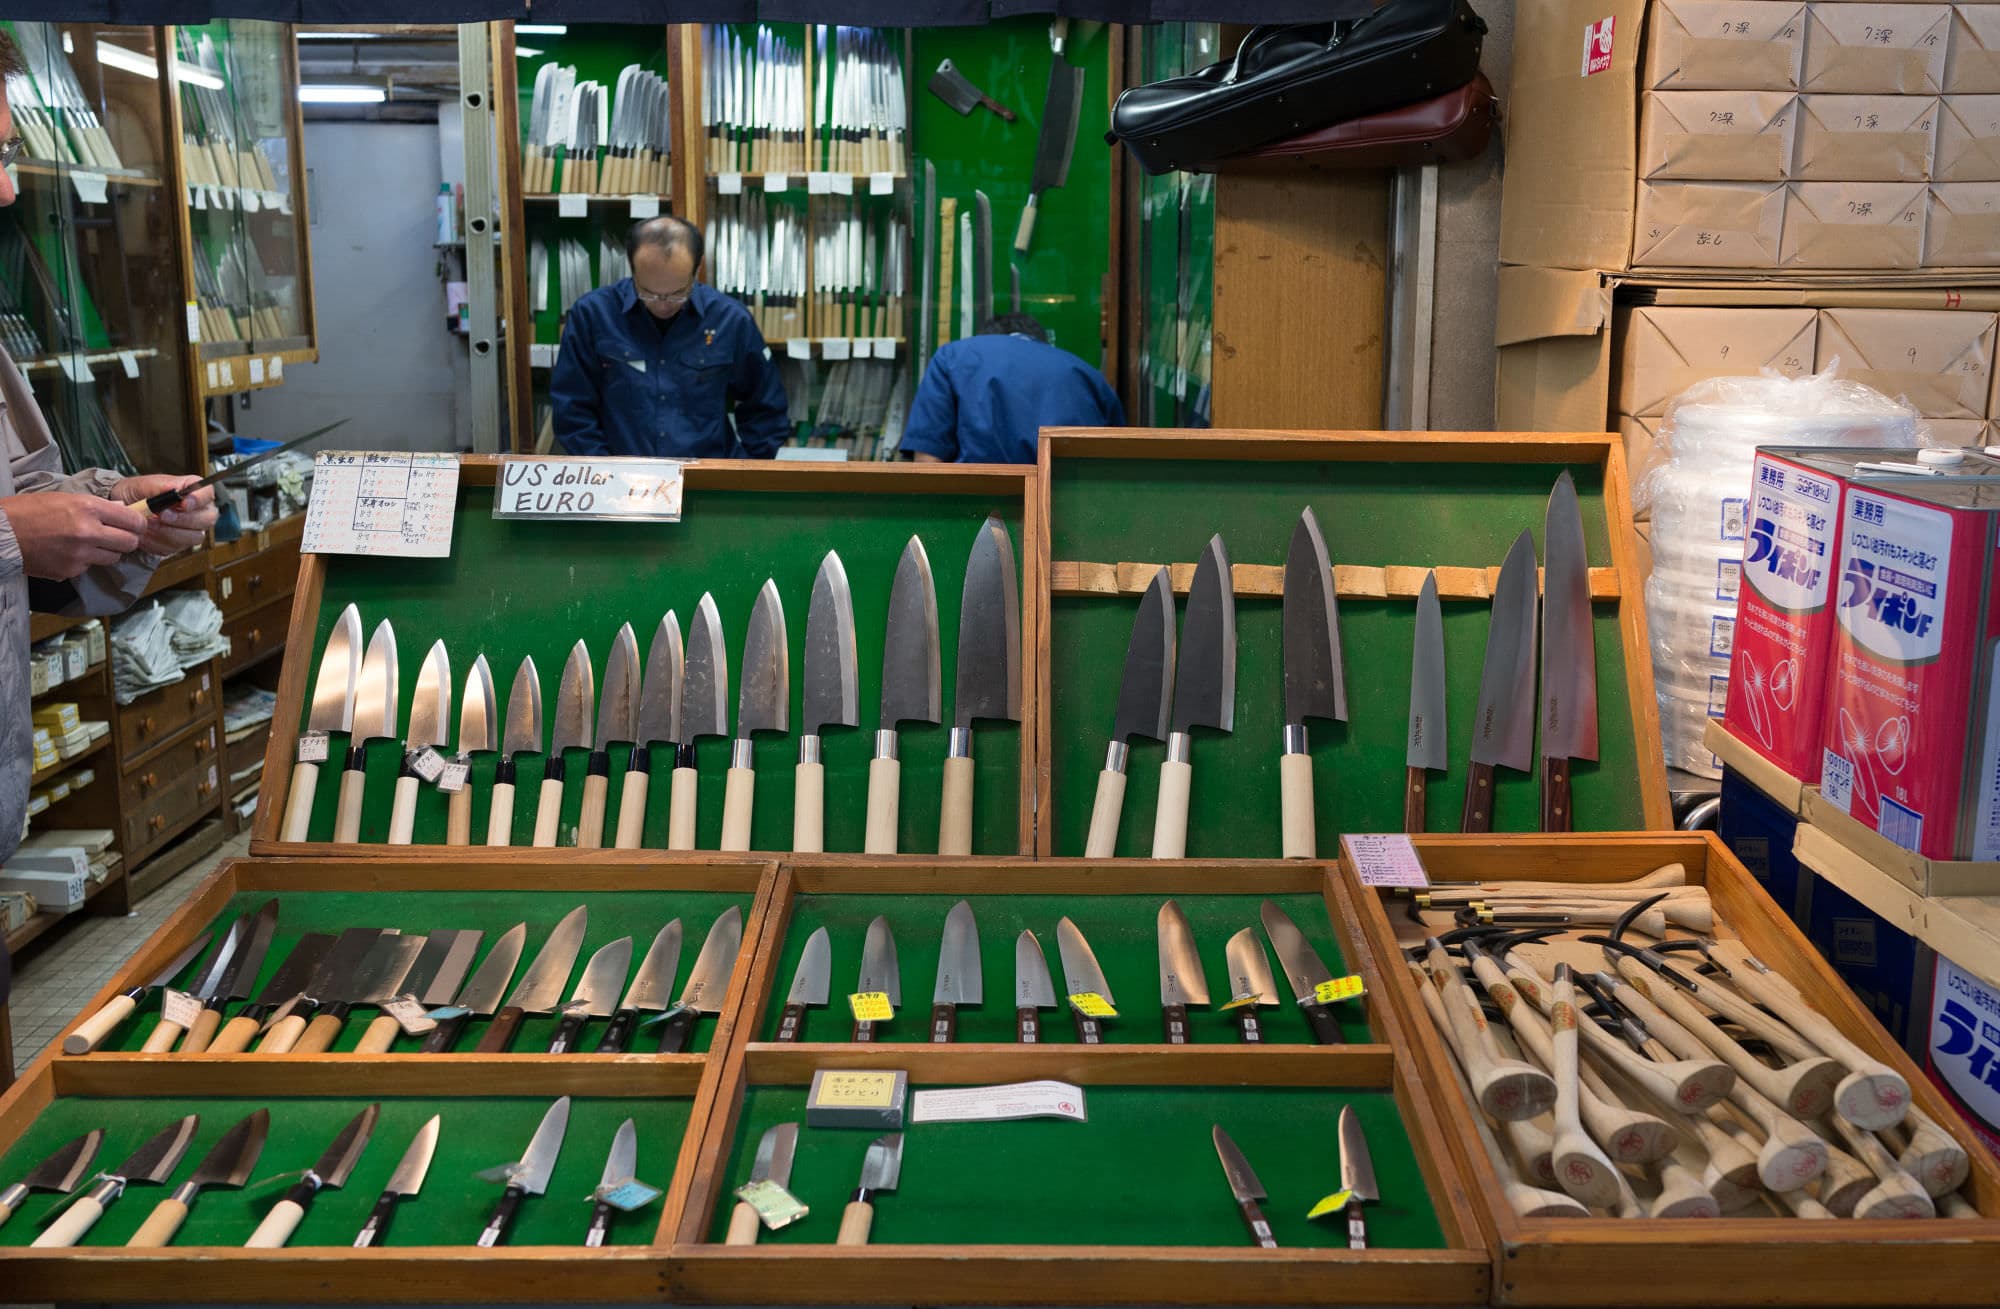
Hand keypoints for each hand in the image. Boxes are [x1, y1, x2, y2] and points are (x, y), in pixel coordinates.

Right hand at [0, 492, 146, 579]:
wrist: (0, 533)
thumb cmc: (29, 510)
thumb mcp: (65, 498)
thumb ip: (96, 507)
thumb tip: (123, 513)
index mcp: (88, 508)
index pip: (133, 521)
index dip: (138, 524)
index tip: (136, 526)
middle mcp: (88, 532)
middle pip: (129, 543)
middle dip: (126, 540)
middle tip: (117, 536)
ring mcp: (80, 554)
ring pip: (113, 558)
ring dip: (106, 551)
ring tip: (87, 543)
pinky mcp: (70, 570)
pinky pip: (90, 567)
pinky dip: (84, 561)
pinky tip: (67, 552)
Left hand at [109, 474, 217, 555]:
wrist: (124, 510)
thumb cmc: (136, 493)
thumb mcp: (144, 484)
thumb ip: (162, 487)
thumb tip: (174, 490)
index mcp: (193, 490)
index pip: (207, 493)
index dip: (199, 500)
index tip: (184, 504)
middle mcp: (198, 510)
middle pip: (206, 519)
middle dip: (182, 520)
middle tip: (162, 515)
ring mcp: (191, 530)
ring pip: (193, 537)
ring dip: (168, 532)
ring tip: (148, 524)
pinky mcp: (179, 545)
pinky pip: (174, 548)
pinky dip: (156, 542)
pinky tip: (145, 534)